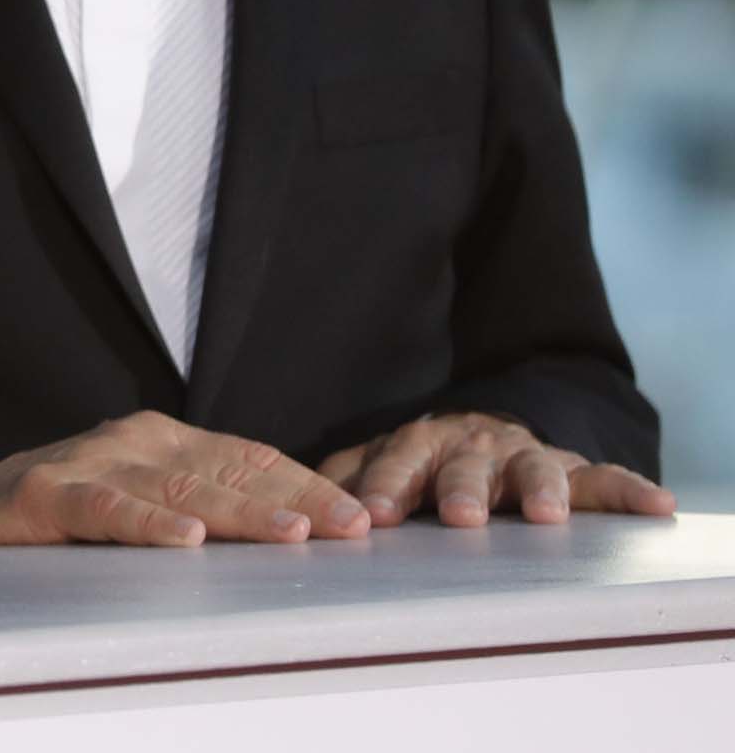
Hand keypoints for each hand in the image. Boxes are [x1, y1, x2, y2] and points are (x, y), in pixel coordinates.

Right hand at [0, 410, 373, 547]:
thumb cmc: (79, 519)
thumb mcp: (153, 508)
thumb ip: (209, 512)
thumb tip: (303, 538)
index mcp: (167, 442)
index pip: (252, 460)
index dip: (308, 486)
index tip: (361, 519)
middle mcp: (135, 442)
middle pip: (227, 472)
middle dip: (294, 500)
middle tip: (348, 527)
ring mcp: (90, 463)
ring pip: (176, 489)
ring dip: (239, 511)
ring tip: (290, 533)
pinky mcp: (47, 495)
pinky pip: (105, 510)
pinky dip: (147, 524)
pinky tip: (184, 541)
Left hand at [319, 413, 676, 528]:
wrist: (483, 429)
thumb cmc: (422, 462)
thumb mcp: (380, 463)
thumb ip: (343, 478)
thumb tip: (290, 502)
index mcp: (415, 444)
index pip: (394, 464)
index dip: (385, 487)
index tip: (375, 516)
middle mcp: (468, 445)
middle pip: (462, 466)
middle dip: (460, 489)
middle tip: (460, 516)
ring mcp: (521, 455)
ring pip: (532, 468)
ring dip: (540, 489)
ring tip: (548, 514)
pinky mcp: (572, 468)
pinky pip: (605, 477)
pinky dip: (631, 491)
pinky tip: (656, 503)